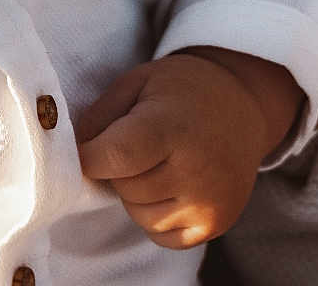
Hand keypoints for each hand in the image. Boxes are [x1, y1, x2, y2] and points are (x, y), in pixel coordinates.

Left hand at [74, 51, 285, 249]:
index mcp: (173, 126)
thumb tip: (74, 152)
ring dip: (136, 194)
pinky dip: (155, 215)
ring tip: (157, 163)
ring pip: (140, 215)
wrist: (243, 108)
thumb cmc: (182, 92)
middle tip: (138, 146)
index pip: (115, 157)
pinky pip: (161, 235)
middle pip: (125, 188)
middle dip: (117, 170)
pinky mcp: (215, 224)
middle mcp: (196, 169)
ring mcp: (209, 202)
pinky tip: (170, 185)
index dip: (90, 156)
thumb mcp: (138, 83)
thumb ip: (100, 116)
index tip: (86, 149)